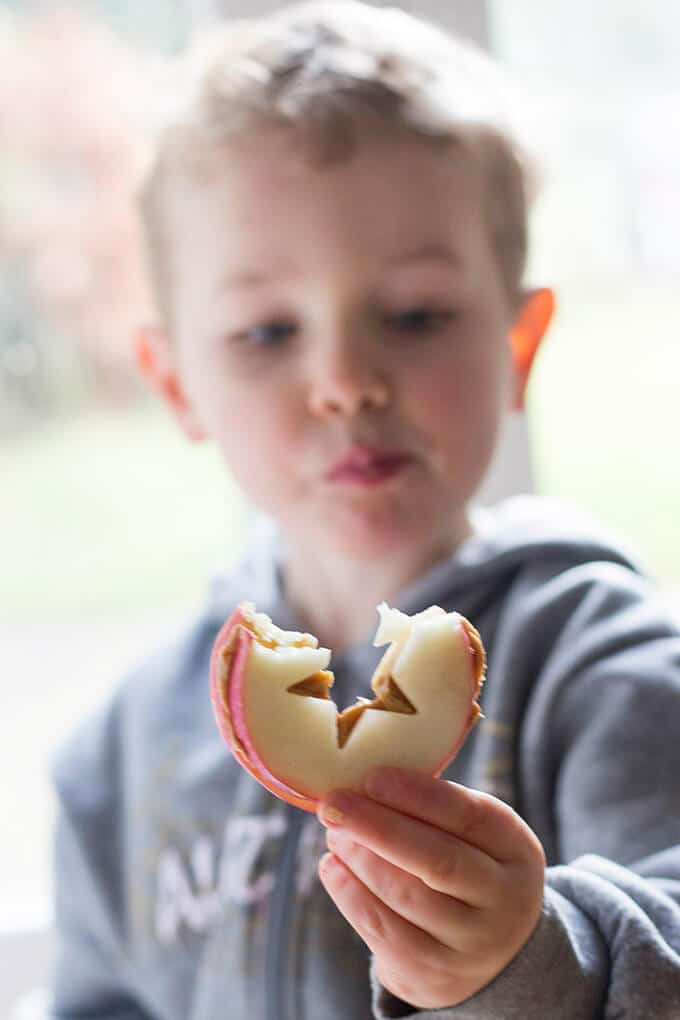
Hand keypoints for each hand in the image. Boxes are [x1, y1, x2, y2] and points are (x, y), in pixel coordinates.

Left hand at [316, 767, 544, 1009]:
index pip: (469, 816)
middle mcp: (504, 901)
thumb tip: (363, 779)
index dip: (417, 794)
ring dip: (359, 858)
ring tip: (334, 832)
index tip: (372, 776)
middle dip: (377, 827)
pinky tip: (333, 868)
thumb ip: (435, 809)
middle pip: (437, 861)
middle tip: (334, 803)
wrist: (493, 954)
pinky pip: (384, 931)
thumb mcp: (476, 837)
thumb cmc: (469, 868)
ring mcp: (471, 946)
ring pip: (405, 896)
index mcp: (516, 850)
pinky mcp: (434, 977)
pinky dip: (349, 895)